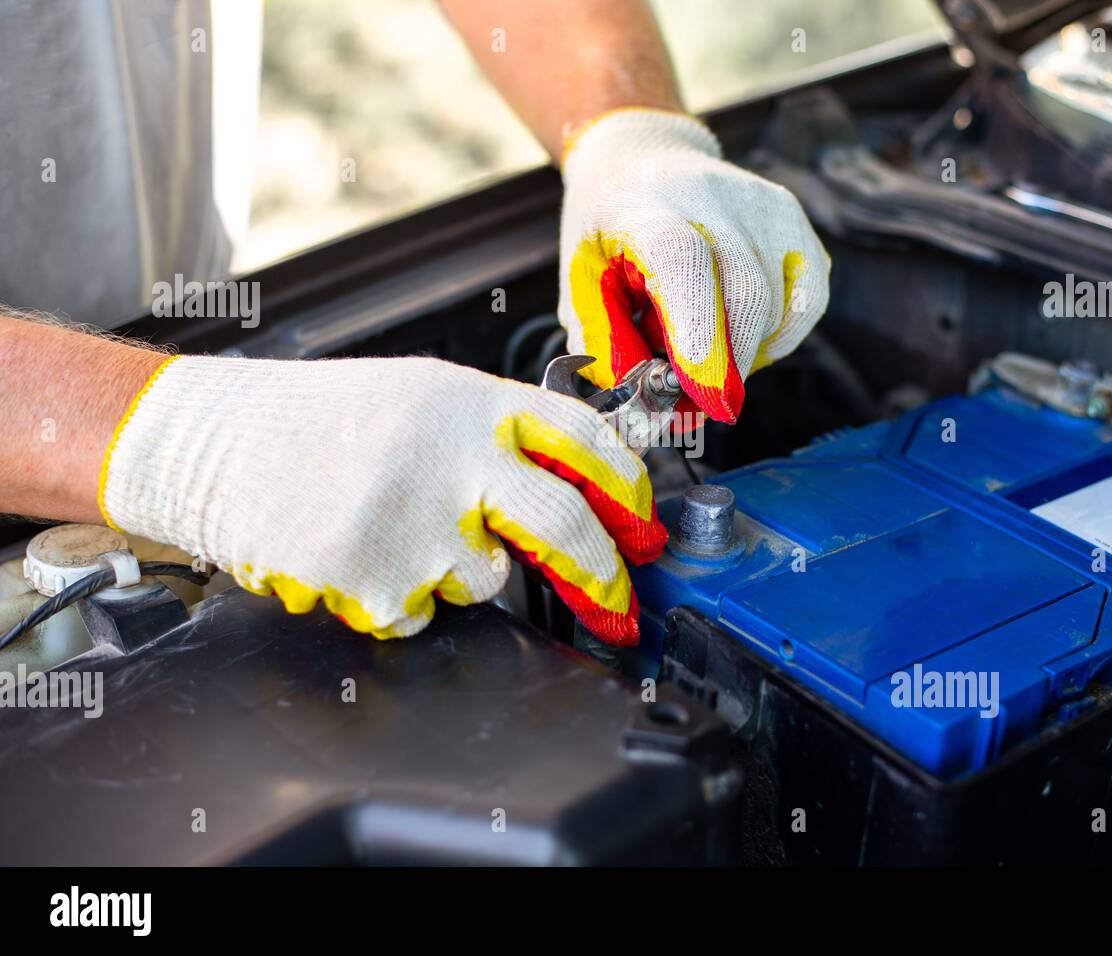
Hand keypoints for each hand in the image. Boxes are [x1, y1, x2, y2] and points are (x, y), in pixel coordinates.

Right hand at [98, 355, 667, 643]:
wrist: (204, 441)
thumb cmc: (305, 419)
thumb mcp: (416, 394)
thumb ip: (494, 434)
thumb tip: (572, 483)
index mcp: (469, 401)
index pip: (584, 437)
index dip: (630, 486)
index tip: (645, 524)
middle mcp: (455, 456)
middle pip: (566, 524)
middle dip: (603, 576)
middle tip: (615, 604)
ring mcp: (418, 522)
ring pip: (486, 579)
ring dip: (453, 570)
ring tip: (388, 529)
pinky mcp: (380, 580)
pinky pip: (424, 614)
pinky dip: (398, 598)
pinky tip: (355, 554)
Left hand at [558, 108, 830, 423]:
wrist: (641, 158)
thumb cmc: (607, 233)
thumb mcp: (582, 284)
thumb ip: (608, 348)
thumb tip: (647, 419)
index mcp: (644, 204)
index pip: (682, 257)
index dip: (695, 324)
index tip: (698, 386)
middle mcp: (712, 195)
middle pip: (744, 290)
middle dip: (725, 366)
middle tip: (697, 405)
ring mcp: (763, 205)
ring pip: (777, 305)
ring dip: (744, 353)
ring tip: (704, 353)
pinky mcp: (794, 219)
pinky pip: (808, 300)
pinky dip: (780, 336)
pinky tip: (745, 339)